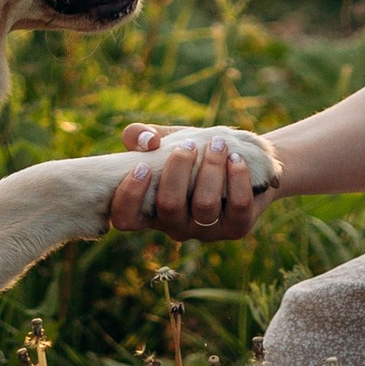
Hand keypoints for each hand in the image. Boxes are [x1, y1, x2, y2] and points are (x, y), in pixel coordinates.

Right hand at [104, 121, 270, 237]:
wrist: (235, 159)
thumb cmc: (190, 151)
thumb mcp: (162, 139)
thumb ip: (139, 134)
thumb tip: (149, 142)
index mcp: (150, 209)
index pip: (125, 219)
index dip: (129, 196)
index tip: (142, 165)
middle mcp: (175, 226)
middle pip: (169, 206)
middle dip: (179, 168)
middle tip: (189, 144)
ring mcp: (206, 230)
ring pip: (205, 206)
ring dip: (211, 167)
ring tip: (218, 144)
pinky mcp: (237, 227)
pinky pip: (238, 207)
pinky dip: (238, 177)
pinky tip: (236, 158)